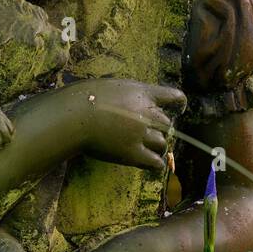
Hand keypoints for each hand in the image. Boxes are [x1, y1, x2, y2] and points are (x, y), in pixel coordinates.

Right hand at [70, 79, 185, 171]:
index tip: (178, 110)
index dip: (179, 105)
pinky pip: (155, 162)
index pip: (174, 97)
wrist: (73, 117)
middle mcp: (147, 113)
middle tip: (146, 133)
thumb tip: (124, 103)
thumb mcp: (109, 87)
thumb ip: (125, 96)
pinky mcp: (133, 153)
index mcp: (142, 93)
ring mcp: (141, 134)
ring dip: (156, 146)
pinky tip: (148, 164)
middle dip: (160, 129)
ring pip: (162, 143)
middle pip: (167, 124)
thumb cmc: (82, 98)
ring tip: (145, 149)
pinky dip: (155, 164)